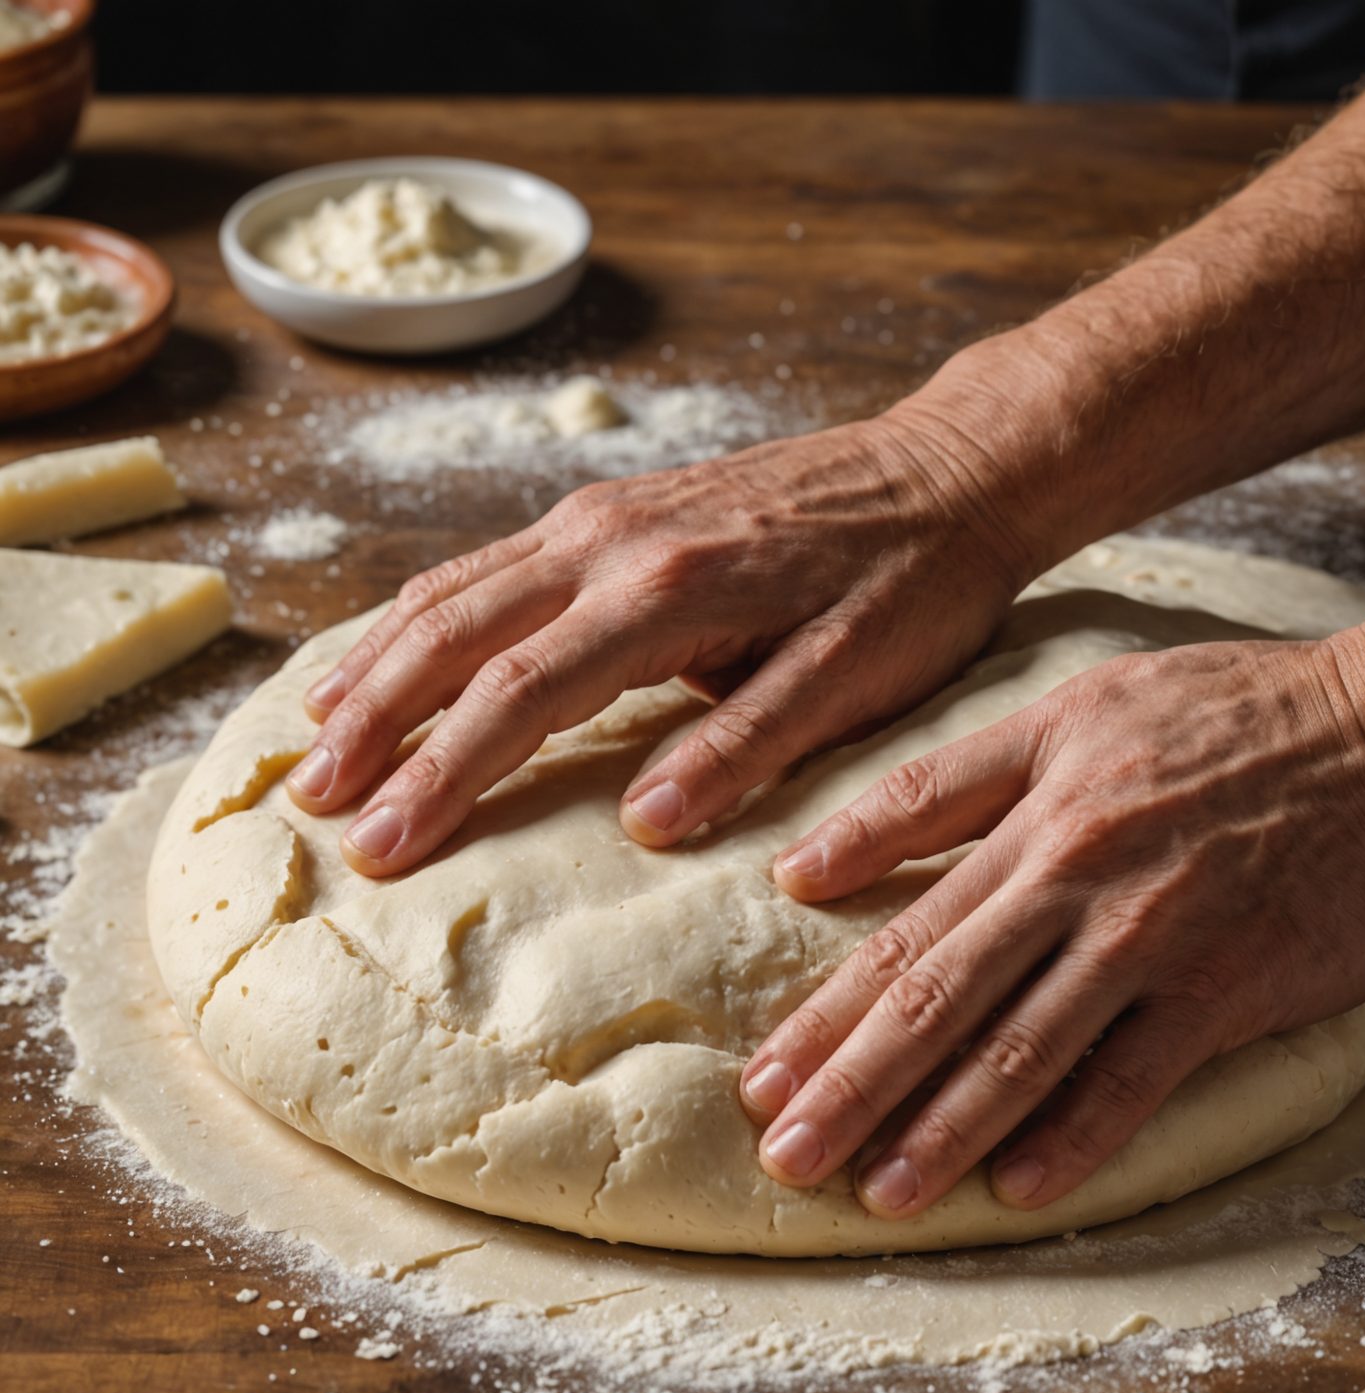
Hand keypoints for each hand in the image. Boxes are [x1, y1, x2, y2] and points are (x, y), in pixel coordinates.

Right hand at [285, 409, 1033, 874]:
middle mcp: (611, 540)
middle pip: (454, 635)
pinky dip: (427, 612)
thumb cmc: (912, 584)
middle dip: (374, 722)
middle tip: (314, 803)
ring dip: (381, 663)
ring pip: (456, 588)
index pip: (519, 696)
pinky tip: (397, 649)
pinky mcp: (615, 507)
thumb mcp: (853, 677)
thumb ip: (747, 746)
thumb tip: (646, 826)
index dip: (441, 776)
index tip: (380, 848)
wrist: (947, 471)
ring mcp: (604, 514)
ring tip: (318, 733)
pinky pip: (491, 561)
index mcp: (665, 593)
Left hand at [738, 628, 1364, 1220]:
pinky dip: (1076, 1136)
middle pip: (938, 993)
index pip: (902, 928)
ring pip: (1023, 1045)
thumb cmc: (1226, 715)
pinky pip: (1137, 1077)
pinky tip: (1018, 1189)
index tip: (762, 1073)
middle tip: (784, 1153)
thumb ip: (942, 784)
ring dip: (942, 1128)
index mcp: (1030, 813)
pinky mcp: (1228, 987)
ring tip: (877, 1192)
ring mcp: (1150, 936)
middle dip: (852, 1082)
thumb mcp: (1069, 712)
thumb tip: (814, 859)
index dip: (825, 1008)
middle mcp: (1073, 878)